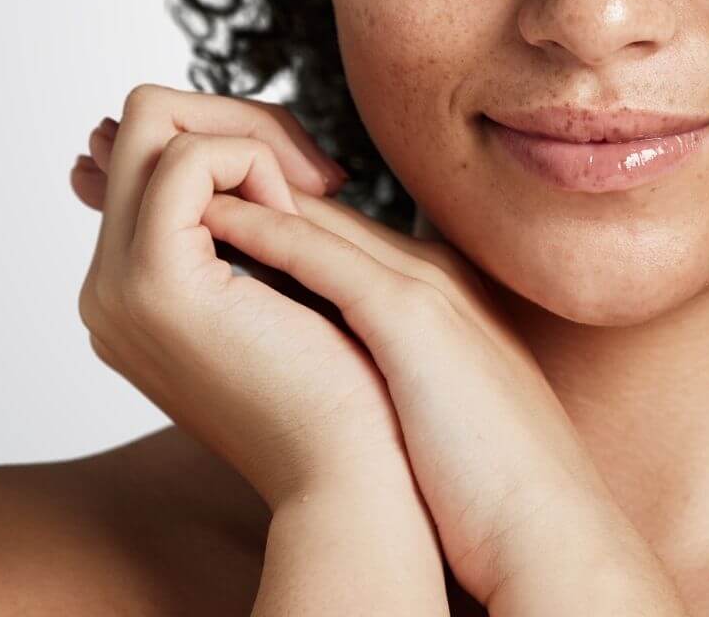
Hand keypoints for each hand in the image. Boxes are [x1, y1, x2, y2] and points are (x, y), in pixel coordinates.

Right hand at [73, 83, 429, 516]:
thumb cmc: (344, 382)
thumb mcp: (286, 276)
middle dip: (242, 122)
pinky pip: (188, 158)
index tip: (312, 185)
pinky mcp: (154, 281)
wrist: (352, 469)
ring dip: (251, 142)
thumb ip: (251, 216)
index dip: (235, 138)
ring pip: (155, 121)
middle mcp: (106, 285)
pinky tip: (296, 220)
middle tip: (320, 179)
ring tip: (310, 206)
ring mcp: (117, 285)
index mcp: (131, 287)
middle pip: (144, 121)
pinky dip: (253, 163)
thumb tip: (235, 141)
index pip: (150, 151)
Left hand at [166, 140, 672, 609]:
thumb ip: (379, 375)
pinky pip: (329, 260)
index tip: (187, 211)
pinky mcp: (418, 323)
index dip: (258, 215)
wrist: (549, 530)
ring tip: (167, 181)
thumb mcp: (424, 412)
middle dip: (235, 183)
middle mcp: (428, 274)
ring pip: (318, 216)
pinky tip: (211, 222)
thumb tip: (316, 379)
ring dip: (241, 188)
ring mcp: (427, 289)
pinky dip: (268, 234)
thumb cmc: (485, 492)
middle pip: (316, 206)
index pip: (329, 234)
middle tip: (159, 179)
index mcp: (431, 297)